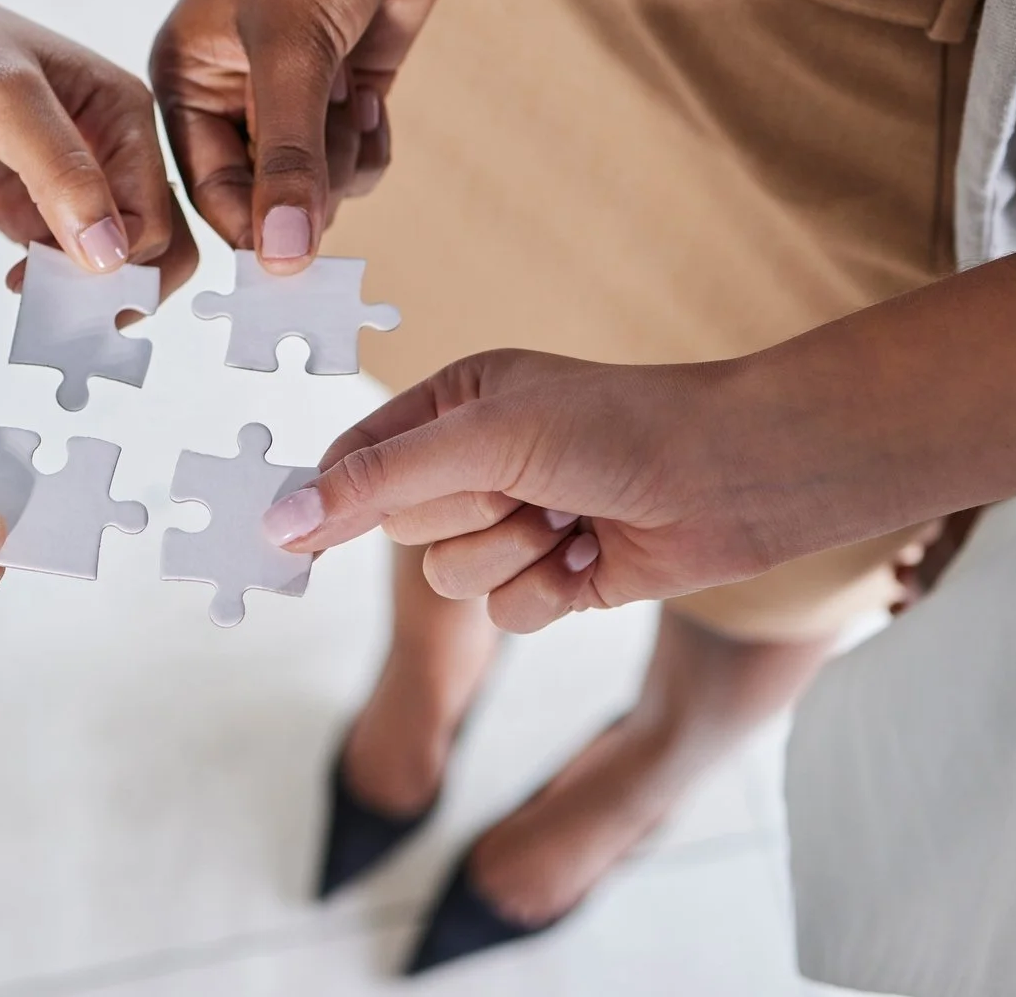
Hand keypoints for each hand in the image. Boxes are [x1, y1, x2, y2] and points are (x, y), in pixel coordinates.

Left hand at [0, 0, 199, 296]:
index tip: (76, 294)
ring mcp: (62, 177)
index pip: (156, 212)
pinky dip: (48, 284)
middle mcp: (105, 145)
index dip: (128, 263)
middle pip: (151, 241)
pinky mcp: (20, 200)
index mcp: (122, 110)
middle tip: (73, 322)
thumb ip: (60, 173)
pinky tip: (15, 286)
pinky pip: (56, 257)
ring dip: (83, 294)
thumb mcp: (0, 98)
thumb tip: (110, 256)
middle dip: (122, 288)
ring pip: (104, 257)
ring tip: (39, 311)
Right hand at [150, 0, 466, 270]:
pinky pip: (353, 159)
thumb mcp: (294, 48)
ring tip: (353, 102)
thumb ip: (291, 160)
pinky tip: (372, 96)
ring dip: (344, 163)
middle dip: (306, 190)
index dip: (251, 229)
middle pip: (264, 197)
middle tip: (334, 145)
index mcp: (185, 81)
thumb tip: (284, 259)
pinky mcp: (343, 87)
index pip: (208, 191)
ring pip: (316, 185)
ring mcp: (290, 93)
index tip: (295, 262)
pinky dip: (369, 145)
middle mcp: (230, 94)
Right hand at [261, 258, 1015, 631]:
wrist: (734, 480)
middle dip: (462, 518)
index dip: (331, 499)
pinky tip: (598, 556)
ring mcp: (514, 520)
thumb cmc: (618, 428)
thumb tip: (282, 519)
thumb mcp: (482, 440)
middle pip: (399, 528)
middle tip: (524, 487)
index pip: (355, 459)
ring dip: (513, 557)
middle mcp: (476, 461)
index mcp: (453, 402)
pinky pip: (505, 613)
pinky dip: (550, 591)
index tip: (287, 539)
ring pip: (451, 580)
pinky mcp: (552, 578)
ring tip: (571, 519)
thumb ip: (377, 481)